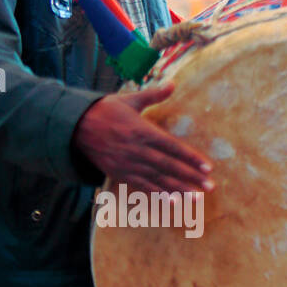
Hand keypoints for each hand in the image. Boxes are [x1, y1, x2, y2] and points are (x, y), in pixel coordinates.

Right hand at [72, 83, 213, 193]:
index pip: (173, 147)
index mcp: (142, 131)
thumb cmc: (106, 110)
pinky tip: (172, 202)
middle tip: (210, 187)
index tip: (208, 167)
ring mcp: (128, 164)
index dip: (191, 158)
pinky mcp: (120, 174)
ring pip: (157, 179)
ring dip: (178, 190)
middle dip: (190, 177)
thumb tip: (173, 84)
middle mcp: (137, 150)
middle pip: (169, 166)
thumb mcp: (130, 99)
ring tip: (196, 198)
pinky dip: (158, 195)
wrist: (77, 126)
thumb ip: (154, 95)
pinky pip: (142, 186)